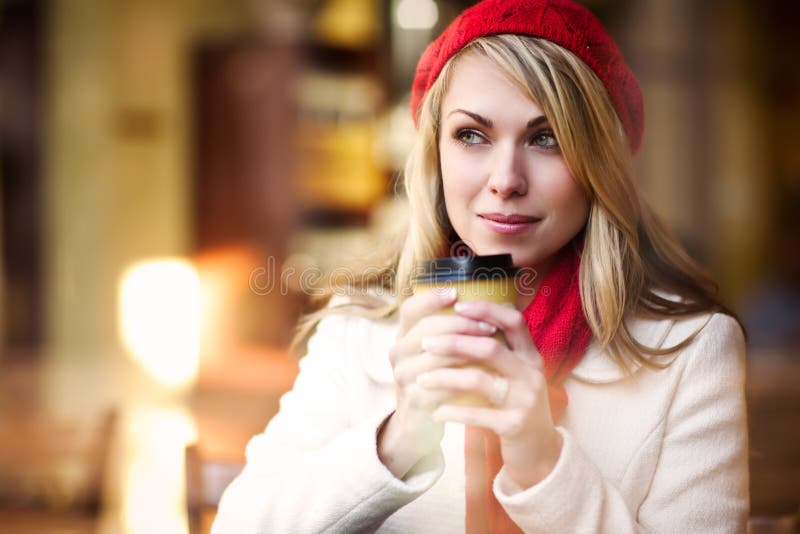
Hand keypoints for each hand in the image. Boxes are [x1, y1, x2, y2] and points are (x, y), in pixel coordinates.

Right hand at [378, 288, 499, 478]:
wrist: (418, 425)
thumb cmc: (437, 382)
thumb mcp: (440, 354)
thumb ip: (454, 331)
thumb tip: (495, 302)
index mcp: (403, 336)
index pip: (410, 309)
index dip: (431, 298)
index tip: (456, 293)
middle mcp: (397, 352)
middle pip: (427, 328)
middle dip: (461, 324)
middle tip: (488, 326)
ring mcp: (402, 376)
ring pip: (436, 355)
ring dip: (467, 350)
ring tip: (493, 347)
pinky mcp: (413, 398)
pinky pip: (440, 383)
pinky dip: (464, 376)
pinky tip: (484, 373)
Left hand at [418, 299, 562, 487]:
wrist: (539, 452)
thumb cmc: (516, 406)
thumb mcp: (515, 375)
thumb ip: (498, 351)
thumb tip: (464, 319)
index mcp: (530, 357)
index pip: (514, 321)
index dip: (487, 310)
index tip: (457, 306)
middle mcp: (531, 374)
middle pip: (490, 347)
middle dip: (453, 342)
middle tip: (425, 343)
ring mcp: (525, 400)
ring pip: (479, 379)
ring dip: (445, 377)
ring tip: (421, 379)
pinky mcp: (514, 425)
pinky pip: (477, 414)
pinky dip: (452, 411)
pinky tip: (435, 411)